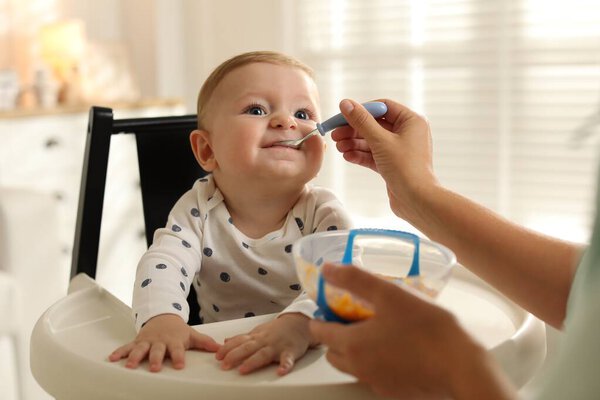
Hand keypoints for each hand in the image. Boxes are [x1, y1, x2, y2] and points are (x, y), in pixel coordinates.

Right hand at [108, 313, 219, 371]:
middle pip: (157, 351)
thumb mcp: (192, 335)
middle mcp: (159, 341)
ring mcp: (146, 341)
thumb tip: (220, 349)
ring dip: (134, 357)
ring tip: (129, 366)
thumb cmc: (178, 330)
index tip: (179, 365)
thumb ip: (205, 343)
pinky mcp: (136, 341)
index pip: (177, 350)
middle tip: (154, 367)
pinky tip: (111, 359)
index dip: (179, 357)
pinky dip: (118, 352)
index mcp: (174, 341)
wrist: (162, 316)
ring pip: (140, 349)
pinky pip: (126, 347)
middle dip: (155, 358)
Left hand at [216, 313, 315, 375]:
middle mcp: (265, 341)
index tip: (217, 356)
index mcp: (256, 336)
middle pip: (248, 348)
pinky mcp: (291, 351)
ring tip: (243, 369)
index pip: (239, 341)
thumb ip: (242, 338)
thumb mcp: (258, 331)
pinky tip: (280, 372)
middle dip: (235, 356)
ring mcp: (278, 346)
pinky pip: (288, 359)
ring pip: (264, 354)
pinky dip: (285, 366)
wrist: (299, 322)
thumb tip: (225, 341)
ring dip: (253, 362)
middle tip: (224, 364)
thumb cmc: (277, 329)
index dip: (228, 349)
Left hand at [309, 264, 515, 399]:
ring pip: (352, 365)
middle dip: (335, 335)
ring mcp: (376, 382)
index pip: (320, 332)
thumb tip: (328, 270)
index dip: (321, 316)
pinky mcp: (393, 391)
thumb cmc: (428, 329)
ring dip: (353, 349)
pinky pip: (373, 375)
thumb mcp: (389, 295)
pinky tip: (394, 346)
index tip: (331, 304)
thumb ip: (355, 280)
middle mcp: (359, 368)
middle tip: (352, 315)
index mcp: (352, 345)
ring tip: (375, 328)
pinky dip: (374, 361)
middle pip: (332, 352)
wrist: (462, 366)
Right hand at [331, 99, 437, 221]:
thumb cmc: (406, 168)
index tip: (342, 115)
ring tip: (339, 147)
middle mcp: (407, 133)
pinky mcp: (393, 164)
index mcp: (411, 121)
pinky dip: (360, 155)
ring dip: (354, 143)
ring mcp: (400, 149)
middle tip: (335, 134)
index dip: (361, 110)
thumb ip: (361, 121)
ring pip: (372, 141)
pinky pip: (374, 155)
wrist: (417, 200)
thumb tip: (346, 103)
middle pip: (375, 125)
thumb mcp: (380, 141)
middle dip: (354, 130)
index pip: (382, 107)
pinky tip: (347, 156)